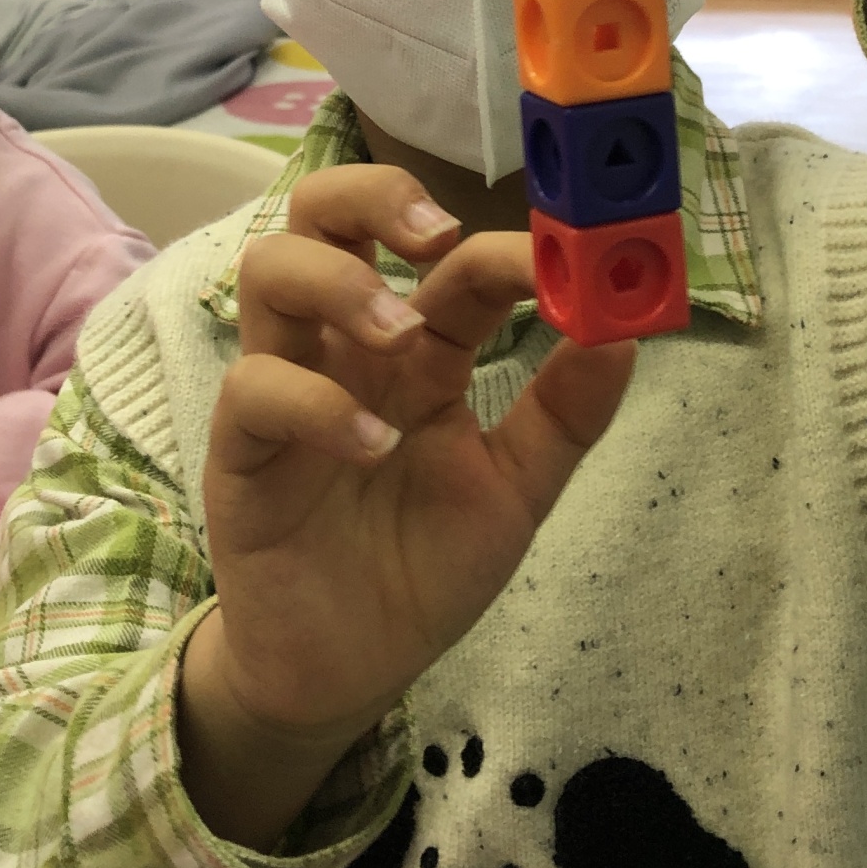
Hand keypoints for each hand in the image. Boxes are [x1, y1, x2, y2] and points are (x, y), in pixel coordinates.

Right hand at [178, 165, 632, 847]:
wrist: (348, 671)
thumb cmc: (423, 568)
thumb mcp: (515, 490)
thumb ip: (566, 414)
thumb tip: (626, 331)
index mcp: (420, 350)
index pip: (452, 259)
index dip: (506, 244)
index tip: (562, 258)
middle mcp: (346, 349)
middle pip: (324, 212)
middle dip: (376, 196)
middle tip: (435, 237)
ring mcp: (285, 388)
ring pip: (269, 270)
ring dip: (339, 282)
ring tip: (401, 332)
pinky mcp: (240, 449)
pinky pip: (254, 390)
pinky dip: (315, 403)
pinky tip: (373, 446)